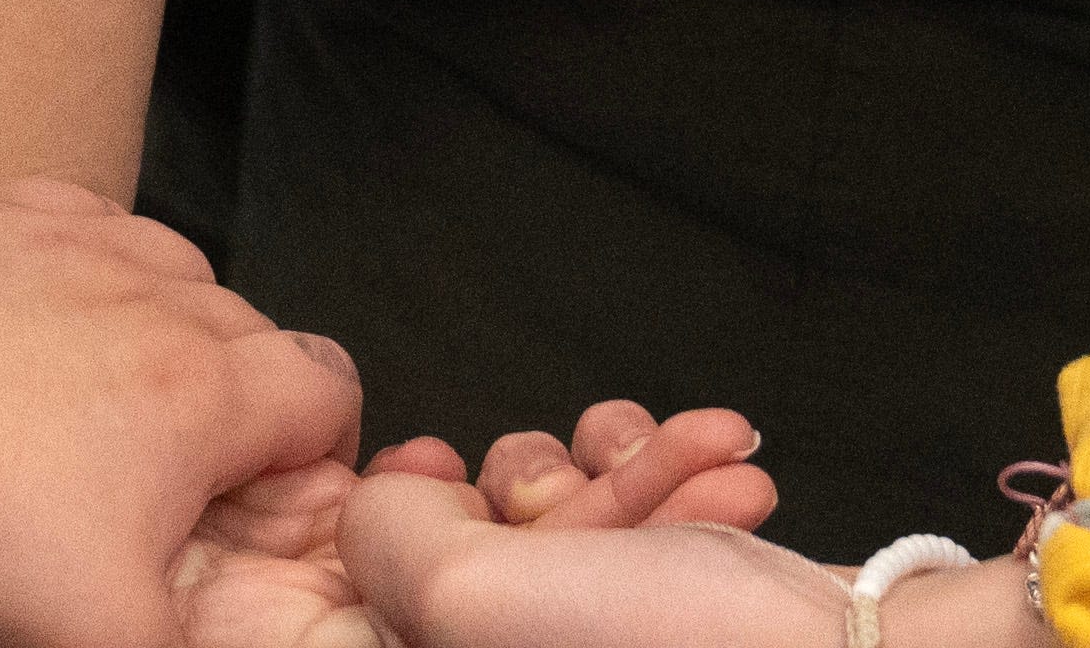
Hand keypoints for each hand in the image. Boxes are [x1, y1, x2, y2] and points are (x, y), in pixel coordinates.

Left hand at [0, 180, 363, 647]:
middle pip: (251, 332)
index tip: (259, 506)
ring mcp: (63, 236)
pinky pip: (73, 225)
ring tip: (96, 411)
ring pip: (168, 267)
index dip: (315, 458)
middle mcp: (149, 287)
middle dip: (232, 404)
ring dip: (158, 330)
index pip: (329, 390)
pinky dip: (73, 275)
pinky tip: (29, 335)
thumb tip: (214, 639)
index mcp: (199, 386)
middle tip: (163, 484)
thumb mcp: (95, 636)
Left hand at [177, 411, 780, 647]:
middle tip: (569, 484)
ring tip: (683, 464)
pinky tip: (723, 460)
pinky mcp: (688, 610)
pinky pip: (649, 510)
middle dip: (534, 484)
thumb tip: (386, 504)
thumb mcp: (472, 597)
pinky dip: (683, 467)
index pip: (365, 610)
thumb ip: (391, 538)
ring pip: (567, 514)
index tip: (429, 468)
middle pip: (472, 552)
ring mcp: (608, 646)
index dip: (388, 527)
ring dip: (625, 463)